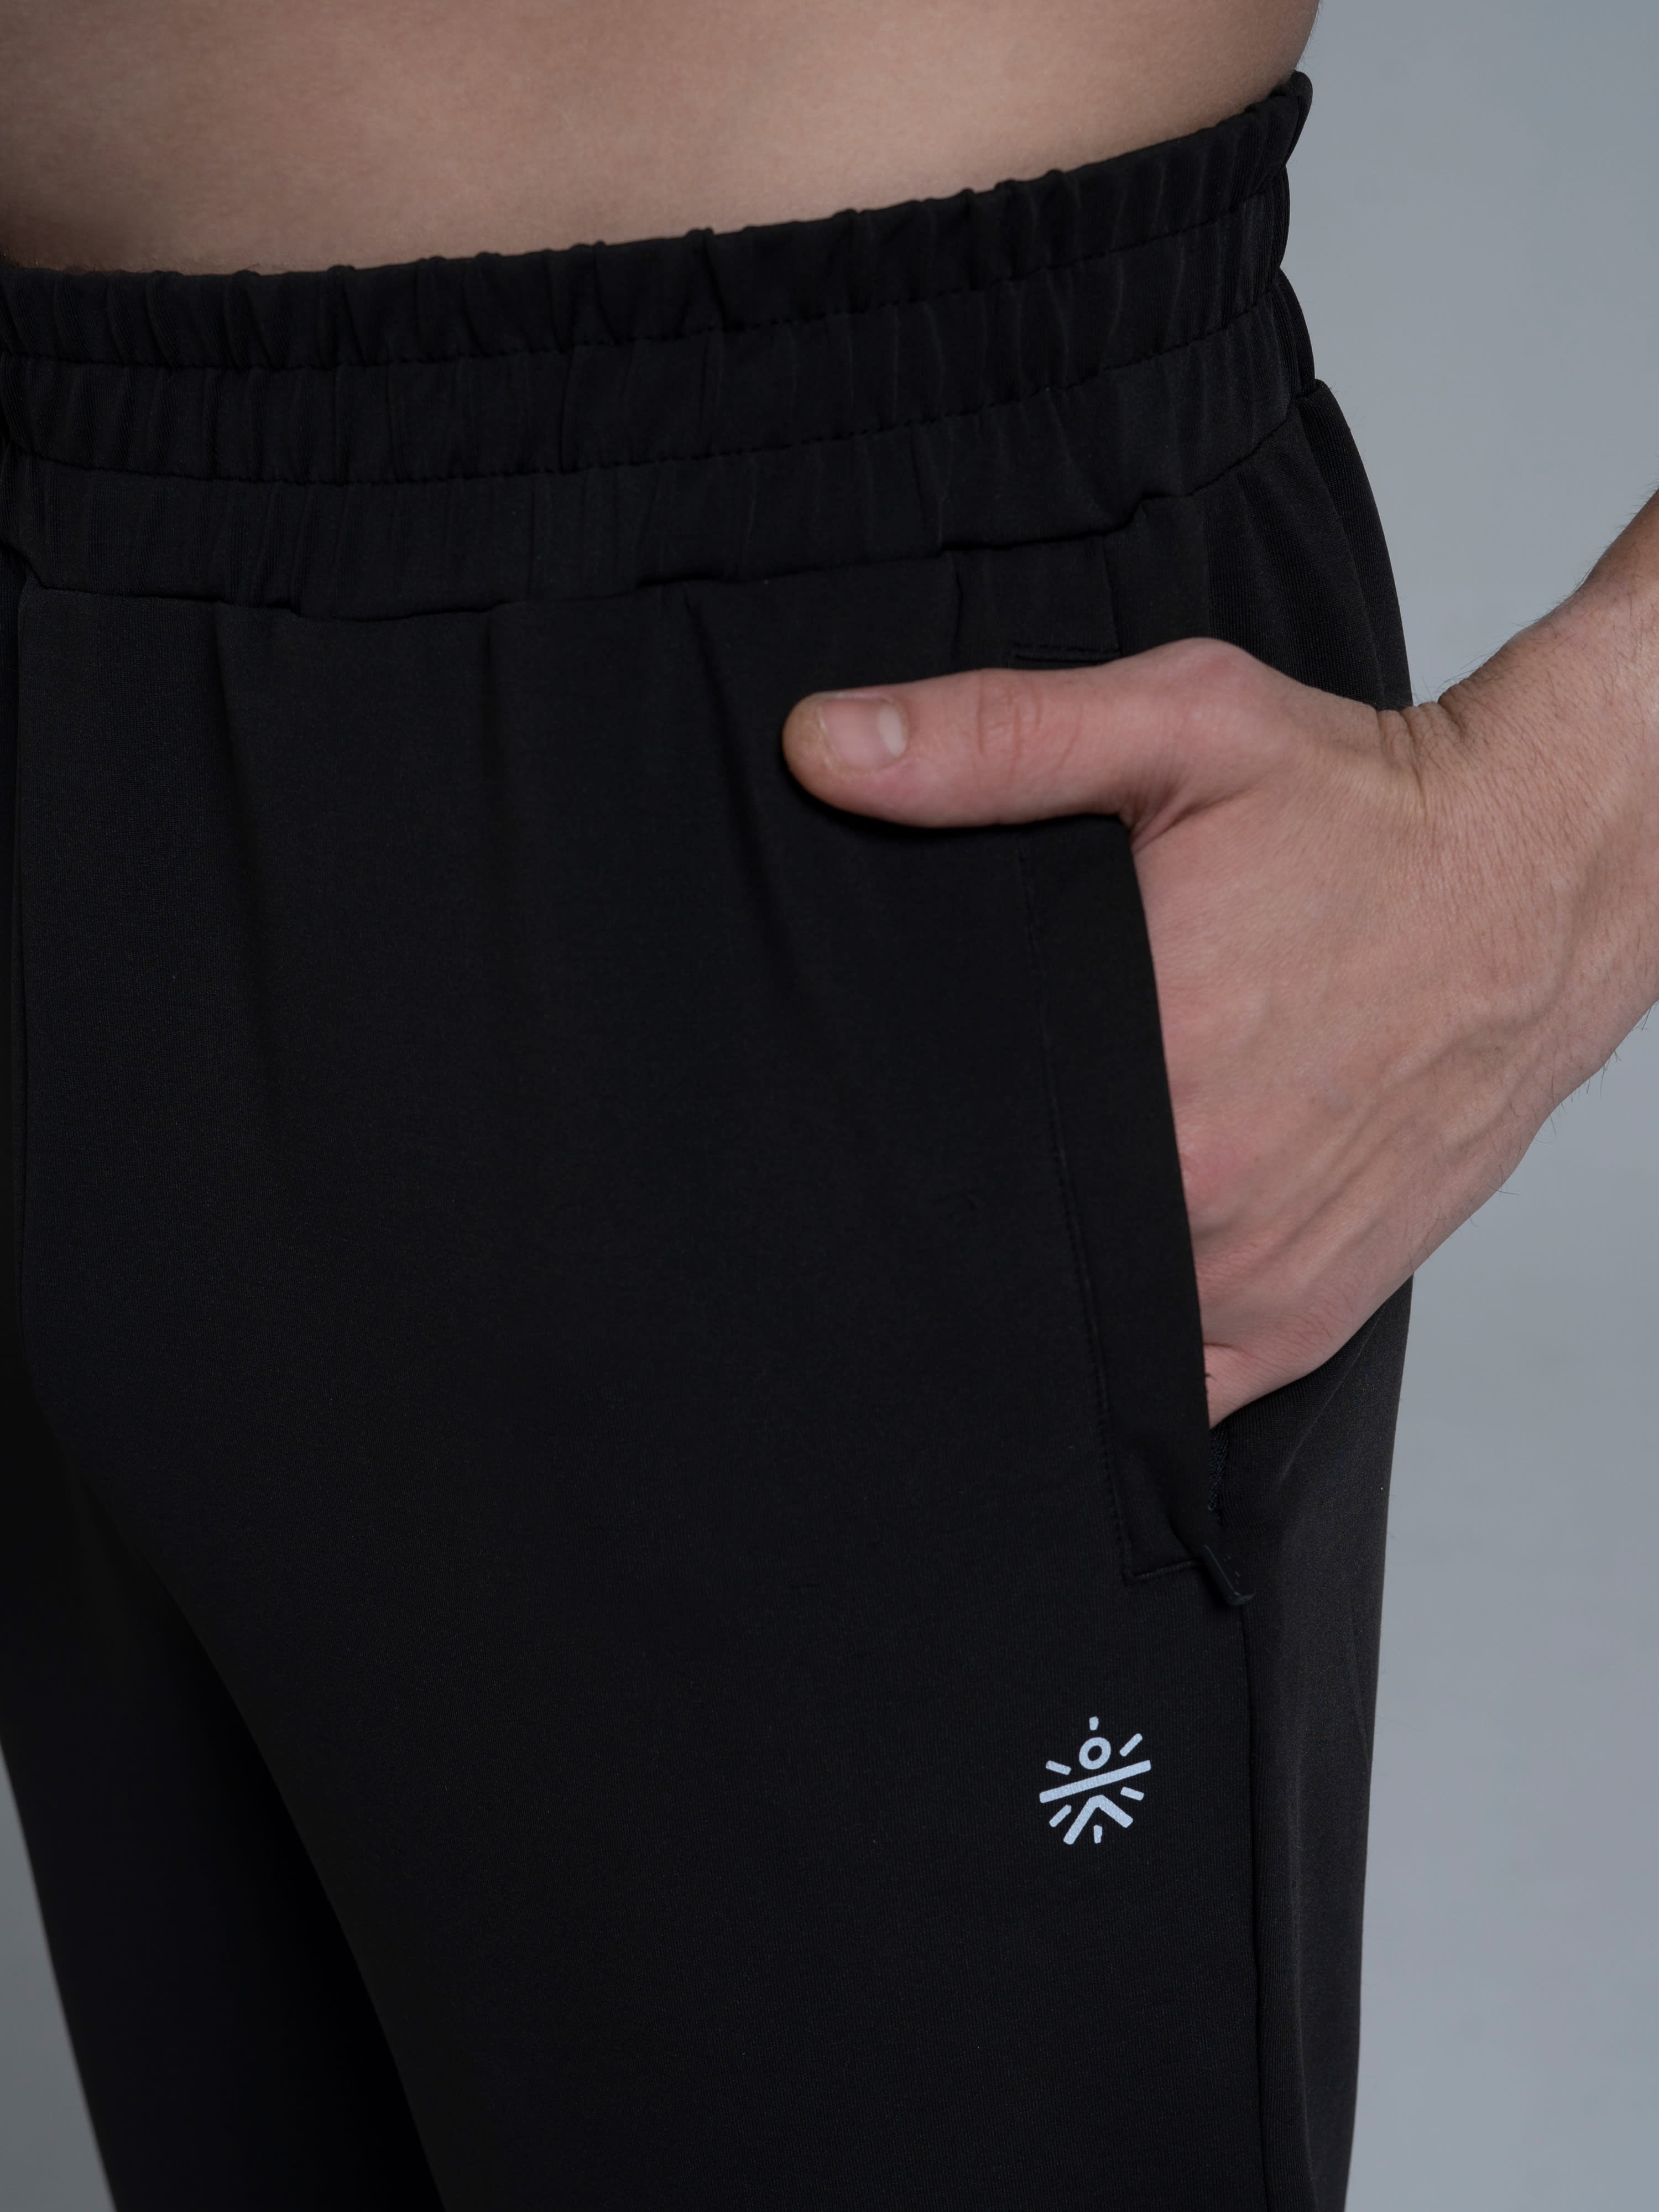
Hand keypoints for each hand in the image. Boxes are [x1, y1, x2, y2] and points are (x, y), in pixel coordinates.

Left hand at [782, 535, 1658, 1421]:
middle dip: (964, 1194)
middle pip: (1009, 1232)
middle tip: (930, 1151)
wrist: (1538, 881)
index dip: (889, 1126)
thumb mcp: (1179, 723)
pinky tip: (1098, 1283)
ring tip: (1018, 1207)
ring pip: (1083, 1321)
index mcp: (1154, 1047)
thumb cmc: (1364, 810)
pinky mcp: (1303, 1317)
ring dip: (1042, 1275)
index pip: (946, 1134)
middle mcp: (1204, 1180)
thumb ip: (994, 740)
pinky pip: (1173, 1386)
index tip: (862, 1108)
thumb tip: (824, 747)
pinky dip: (1128, 1351)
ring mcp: (1255, 1269)